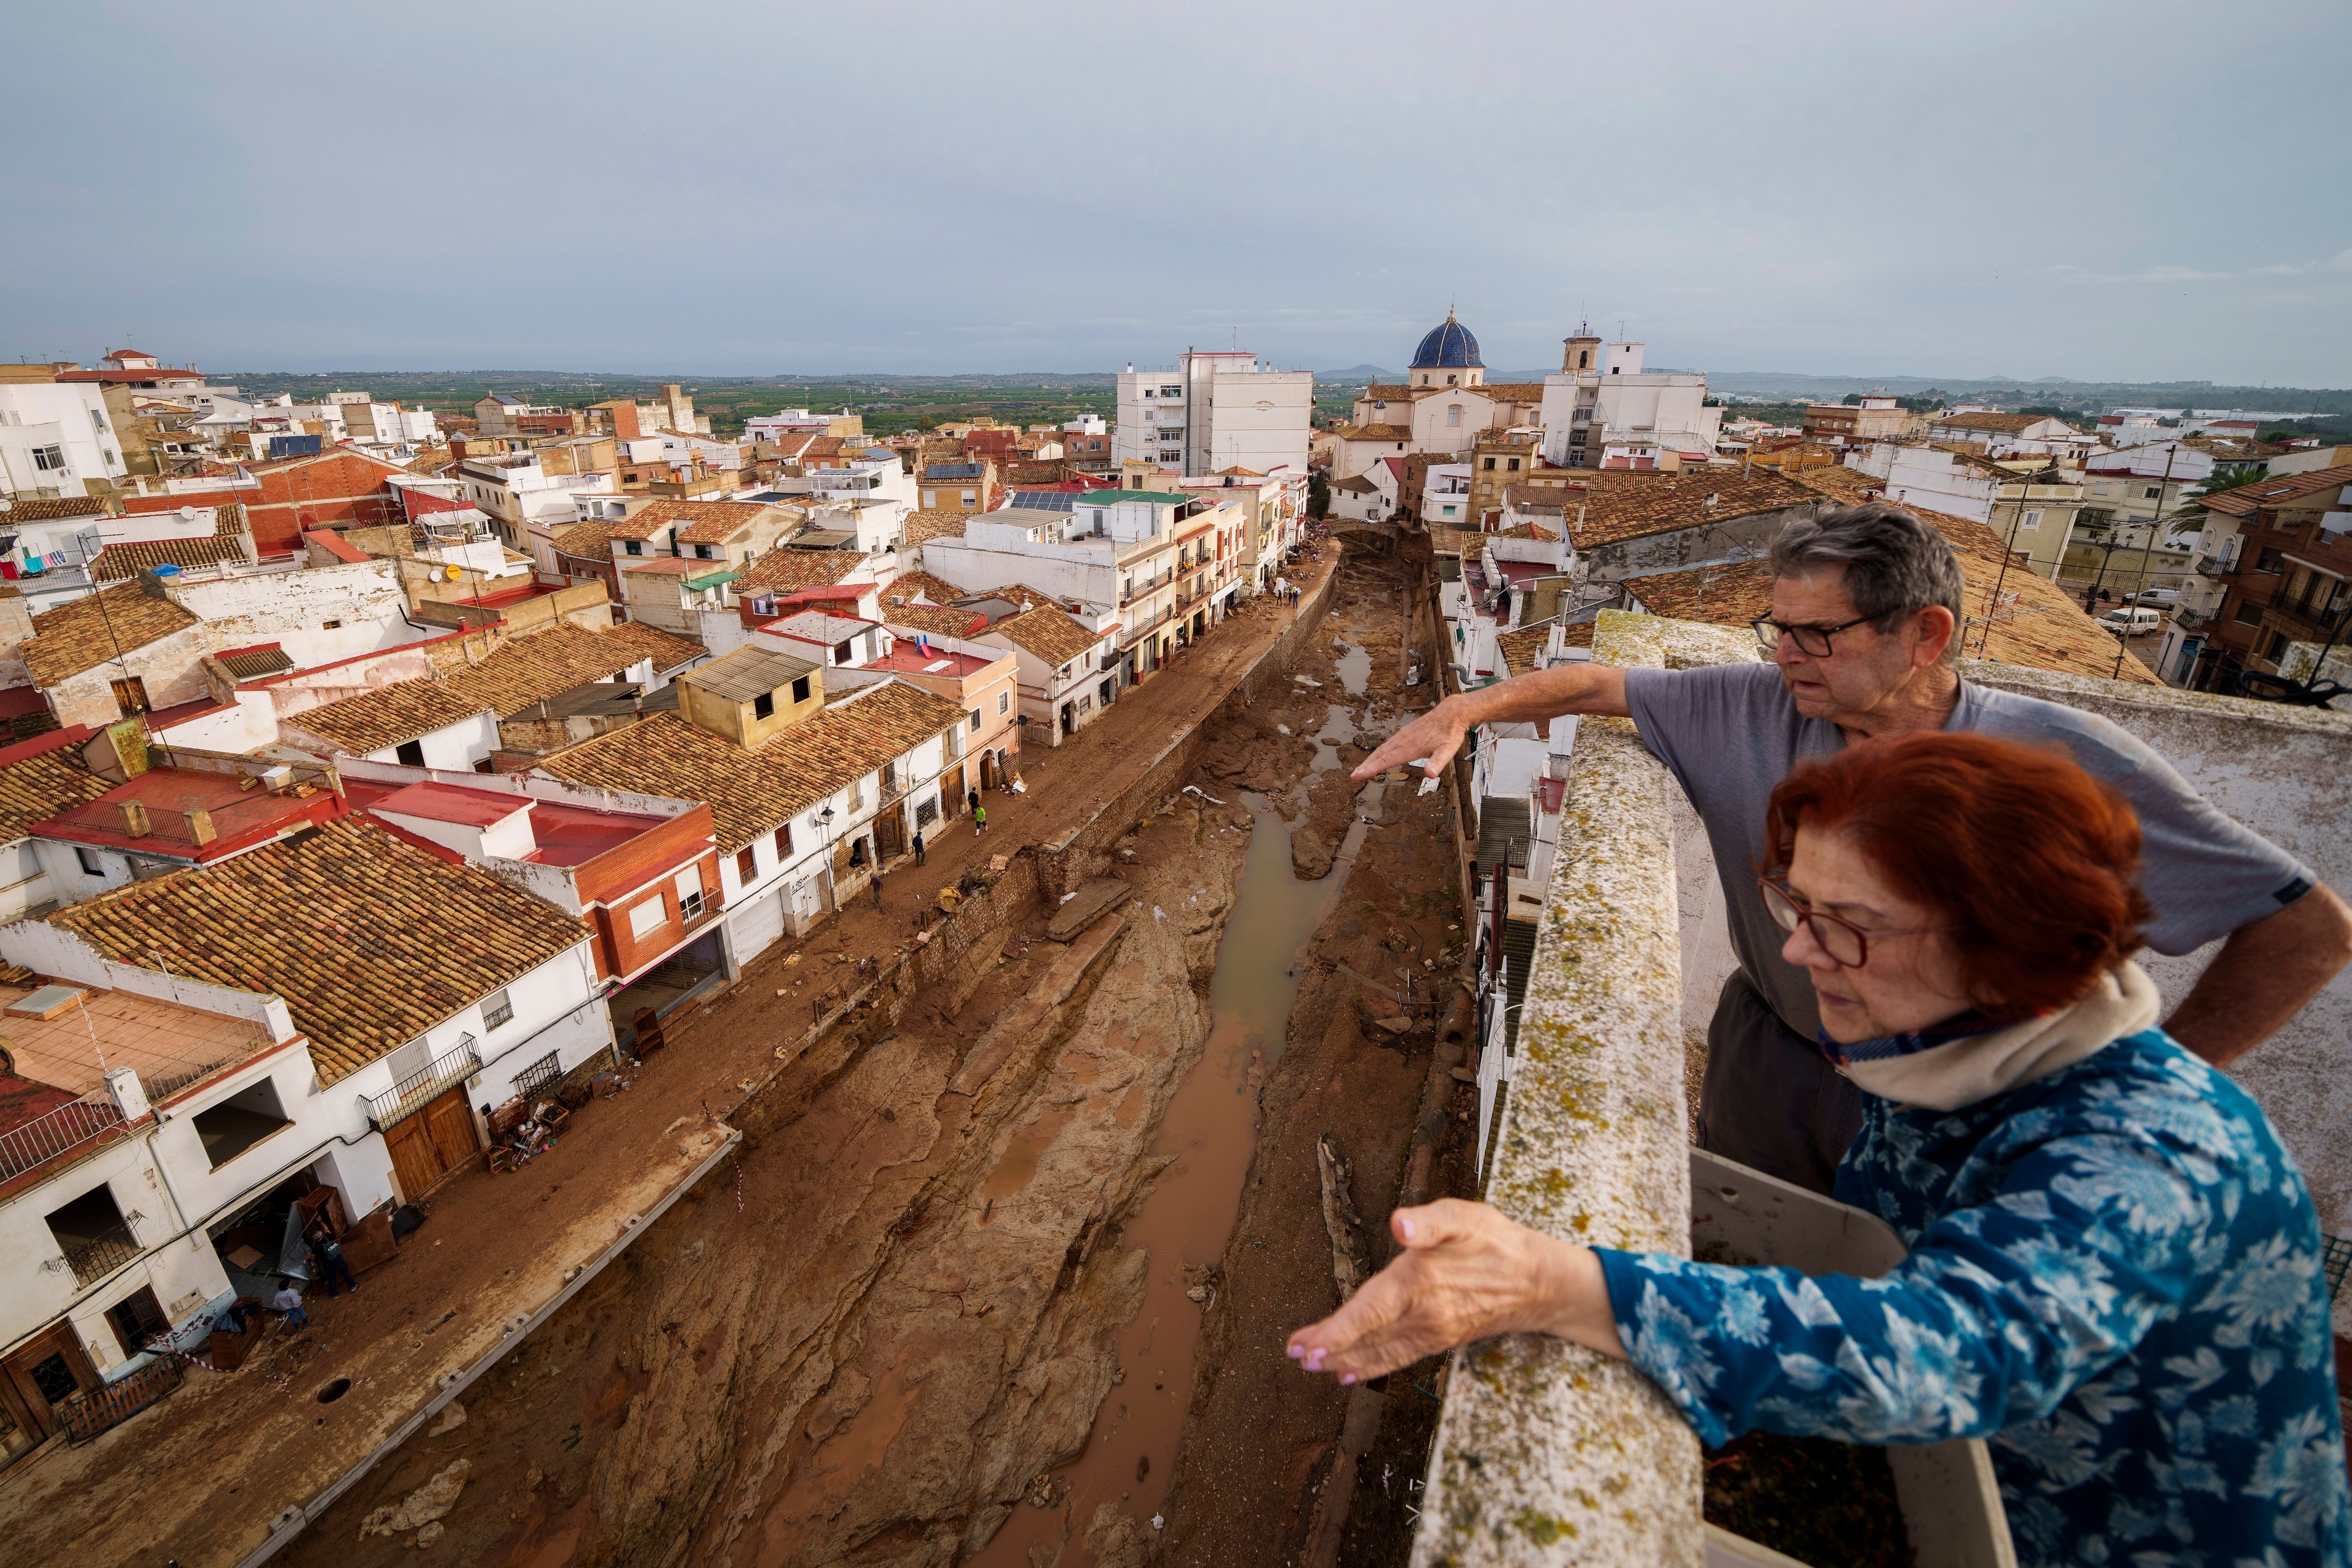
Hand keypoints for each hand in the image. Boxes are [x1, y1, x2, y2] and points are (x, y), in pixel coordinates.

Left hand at [1286, 1200, 1620, 1383]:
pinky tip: (1350, 1373)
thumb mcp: (1466, 1216)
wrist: (1537, 1281)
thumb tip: (1400, 1221)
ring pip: (1380, 1353)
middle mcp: (1423, 1314)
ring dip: (1345, 1360)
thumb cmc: (1495, 1240)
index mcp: (1420, 1281)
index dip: (1335, 1331)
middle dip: (1329, 1349)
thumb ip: (1430, 1220)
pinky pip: (1399, 1358)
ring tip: (1313, 1366)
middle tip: (1295, 1356)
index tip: (1304, 1344)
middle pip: (1366, 1337)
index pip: (1369, 1312)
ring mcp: (1432, 1333)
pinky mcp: (1440, 1340)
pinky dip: (1372, 1367)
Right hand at [1353, 699, 1468, 781]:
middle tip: (1354, 775)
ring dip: (1370, 759)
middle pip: (1380, 755)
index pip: (1387, 760)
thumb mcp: (1448, 750)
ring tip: (1361, 769)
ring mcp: (1403, 736)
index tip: (1358, 775)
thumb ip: (1438, 762)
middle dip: (1366, 766)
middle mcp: (1404, 740)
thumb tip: (1431, 774)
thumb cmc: (1450, 732)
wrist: (1451, 713)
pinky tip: (1378, 756)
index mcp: (1411, 747)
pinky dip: (1379, 752)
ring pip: (1383, 749)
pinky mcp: (1405, 733)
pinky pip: (1388, 744)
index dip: (1372, 768)